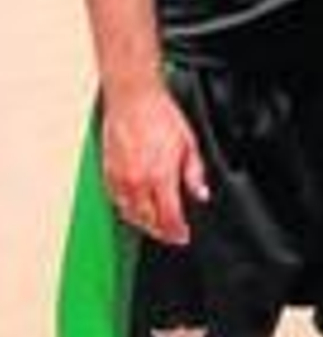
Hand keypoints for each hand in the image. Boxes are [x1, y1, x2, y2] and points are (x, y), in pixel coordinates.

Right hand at [99, 84, 209, 244]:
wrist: (134, 100)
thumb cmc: (160, 116)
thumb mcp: (189, 144)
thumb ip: (195, 173)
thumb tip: (201, 193)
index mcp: (160, 176)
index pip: (168, 216)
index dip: (177, 231)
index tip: (183, 236)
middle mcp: (137, 182)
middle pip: (148, 220)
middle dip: (161, 231)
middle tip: (172, 235)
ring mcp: (120, 179)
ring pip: (130, 214)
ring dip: (144, 223)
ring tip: (156, 225)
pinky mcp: (107, 174)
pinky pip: (116, 201)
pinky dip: (127, 210)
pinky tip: (136, 209)